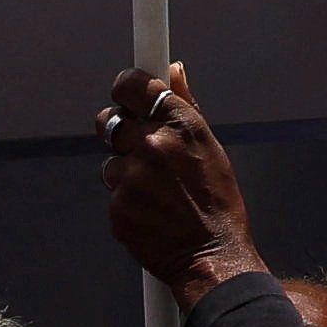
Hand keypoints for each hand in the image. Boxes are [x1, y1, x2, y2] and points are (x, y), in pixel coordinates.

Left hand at [100, 63, 265, 303]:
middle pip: (109, 120)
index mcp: (181, 125)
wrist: (212, 256)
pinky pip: (112, 193)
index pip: (134, 85)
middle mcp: (154, 146)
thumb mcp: (209, 146)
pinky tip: (150, 211)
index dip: (126, 87)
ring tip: (156, 190)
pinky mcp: (118, 207)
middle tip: (136, 144)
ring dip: (126, 170)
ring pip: (110, 160)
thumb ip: (185, 105)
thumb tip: (172, 70)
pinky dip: (126, 200)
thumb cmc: (217, 202)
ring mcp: (133, 178)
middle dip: (118, 128)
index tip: (126, 92)